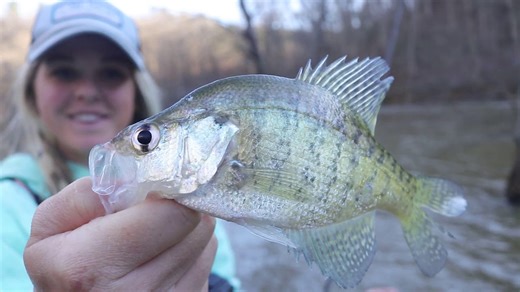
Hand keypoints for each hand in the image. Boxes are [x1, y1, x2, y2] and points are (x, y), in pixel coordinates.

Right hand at [24, 177, 216, 290]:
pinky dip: (191, 250)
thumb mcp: (50, 229)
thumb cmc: (64, 267)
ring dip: (186, 227)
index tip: (156, 187)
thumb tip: (134, 177)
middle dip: (178, 205)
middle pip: (196, 222)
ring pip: (207, 238)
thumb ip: (84, 195)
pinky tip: (164, 256)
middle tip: (155, 208)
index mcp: (92, 265)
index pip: (172, 211)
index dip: (168, 190)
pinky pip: (207, 260)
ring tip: (156, 234)